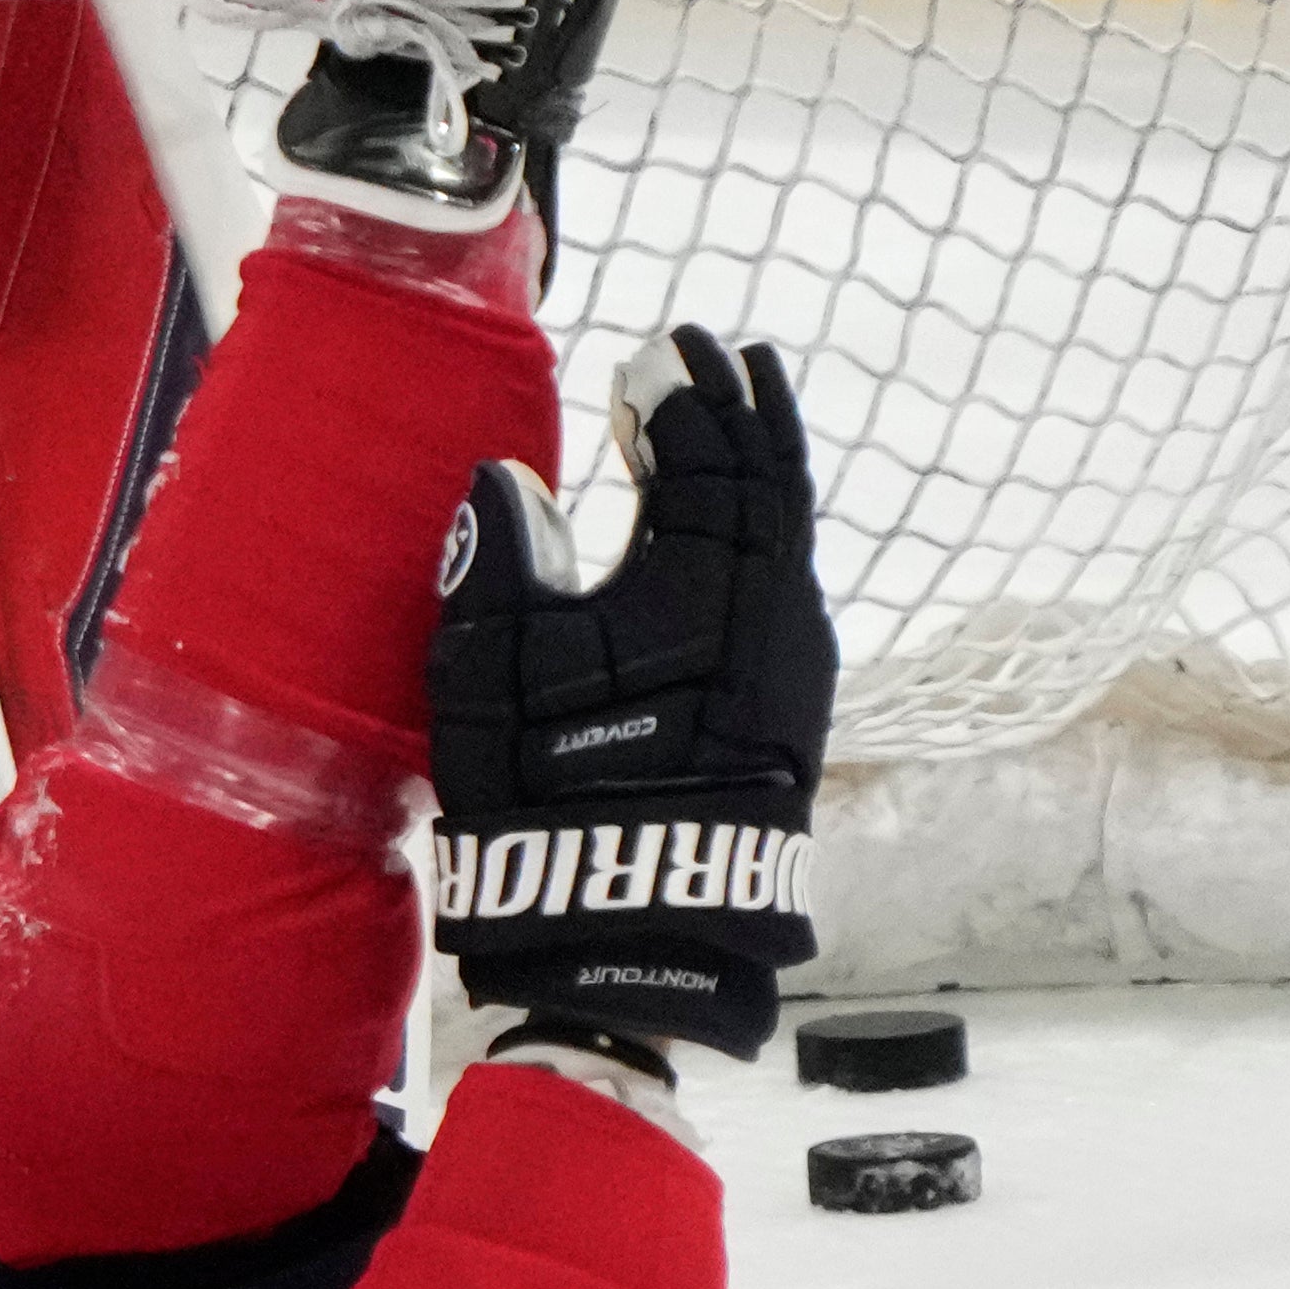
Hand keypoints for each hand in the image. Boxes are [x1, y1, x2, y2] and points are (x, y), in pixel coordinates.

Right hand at [428, 328, 834, 1058]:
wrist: (642, 933)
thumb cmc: (551, 797)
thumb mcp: (492, 674)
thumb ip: (502, 558)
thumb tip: (513, 479)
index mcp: (699, 582)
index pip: (700, 455)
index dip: (676, 398)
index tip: (652, 355)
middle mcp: (769, 606)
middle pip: (767, 478)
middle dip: (738, 410)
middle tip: (713, 356)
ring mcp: (797, 656)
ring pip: (791, 529)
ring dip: (766, 462)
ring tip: (747, 411)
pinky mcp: (797, 702)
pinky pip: (791, 576)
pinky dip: (771, 524)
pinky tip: (748, 522)